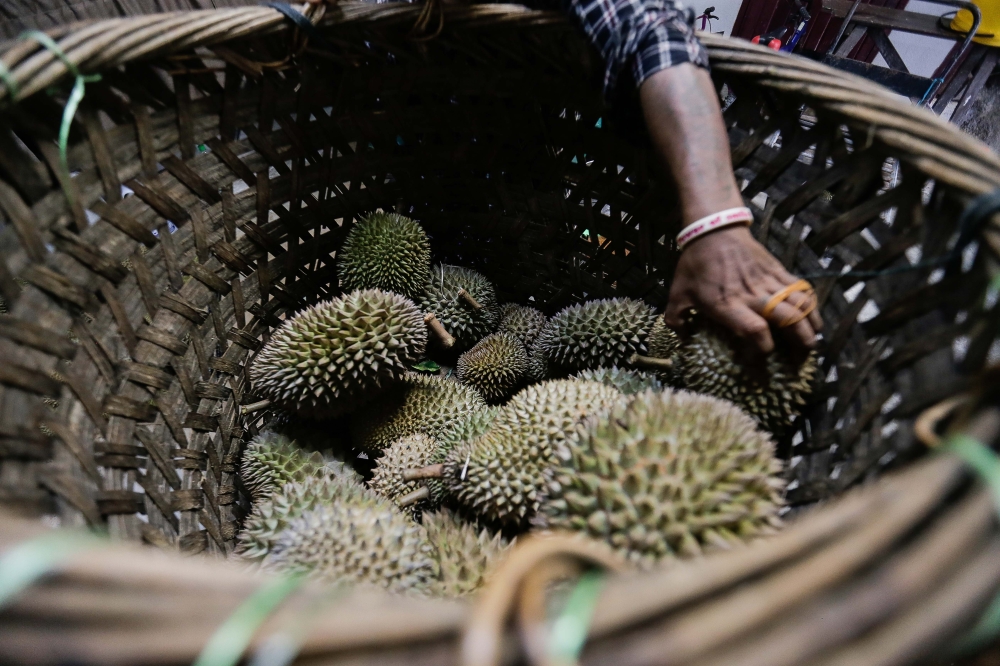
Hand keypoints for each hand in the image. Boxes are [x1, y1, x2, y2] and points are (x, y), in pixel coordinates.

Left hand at [663, 226, 822, 356]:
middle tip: (801, 359)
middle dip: (800, 342)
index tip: (763, 362)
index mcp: (727, 304)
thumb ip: (676, 320)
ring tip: (812, 341)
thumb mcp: (677, 294)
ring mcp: (769, 282)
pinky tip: (813, 318)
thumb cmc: (694, 265)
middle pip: (787, 320)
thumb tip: (682, 342)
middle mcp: (752, 295)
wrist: (714, 230)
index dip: (763, 350)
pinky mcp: (778, 271)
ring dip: (811, 325)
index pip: (755, 330)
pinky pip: (801, 289)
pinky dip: (812, 305)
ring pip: (800, 305)